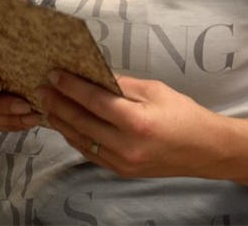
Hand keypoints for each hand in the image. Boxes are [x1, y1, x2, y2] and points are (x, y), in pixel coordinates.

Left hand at [39, 70, 225, 178]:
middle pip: (81, 123)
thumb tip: (92, 75)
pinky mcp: (121, 171)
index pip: (94, 101)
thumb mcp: (155, 90)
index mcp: (137, 122)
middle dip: (58, 104)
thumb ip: (122, 85)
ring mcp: (122, 163)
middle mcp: (126, 146)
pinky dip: (76, 138)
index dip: (71, 87)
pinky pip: (91, 153)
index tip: (54, 75)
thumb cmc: (184, 114)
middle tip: (42, 88)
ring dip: (62, 122)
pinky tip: (66, 125)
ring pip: (82, 141)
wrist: (205, 150)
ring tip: (48, 105)